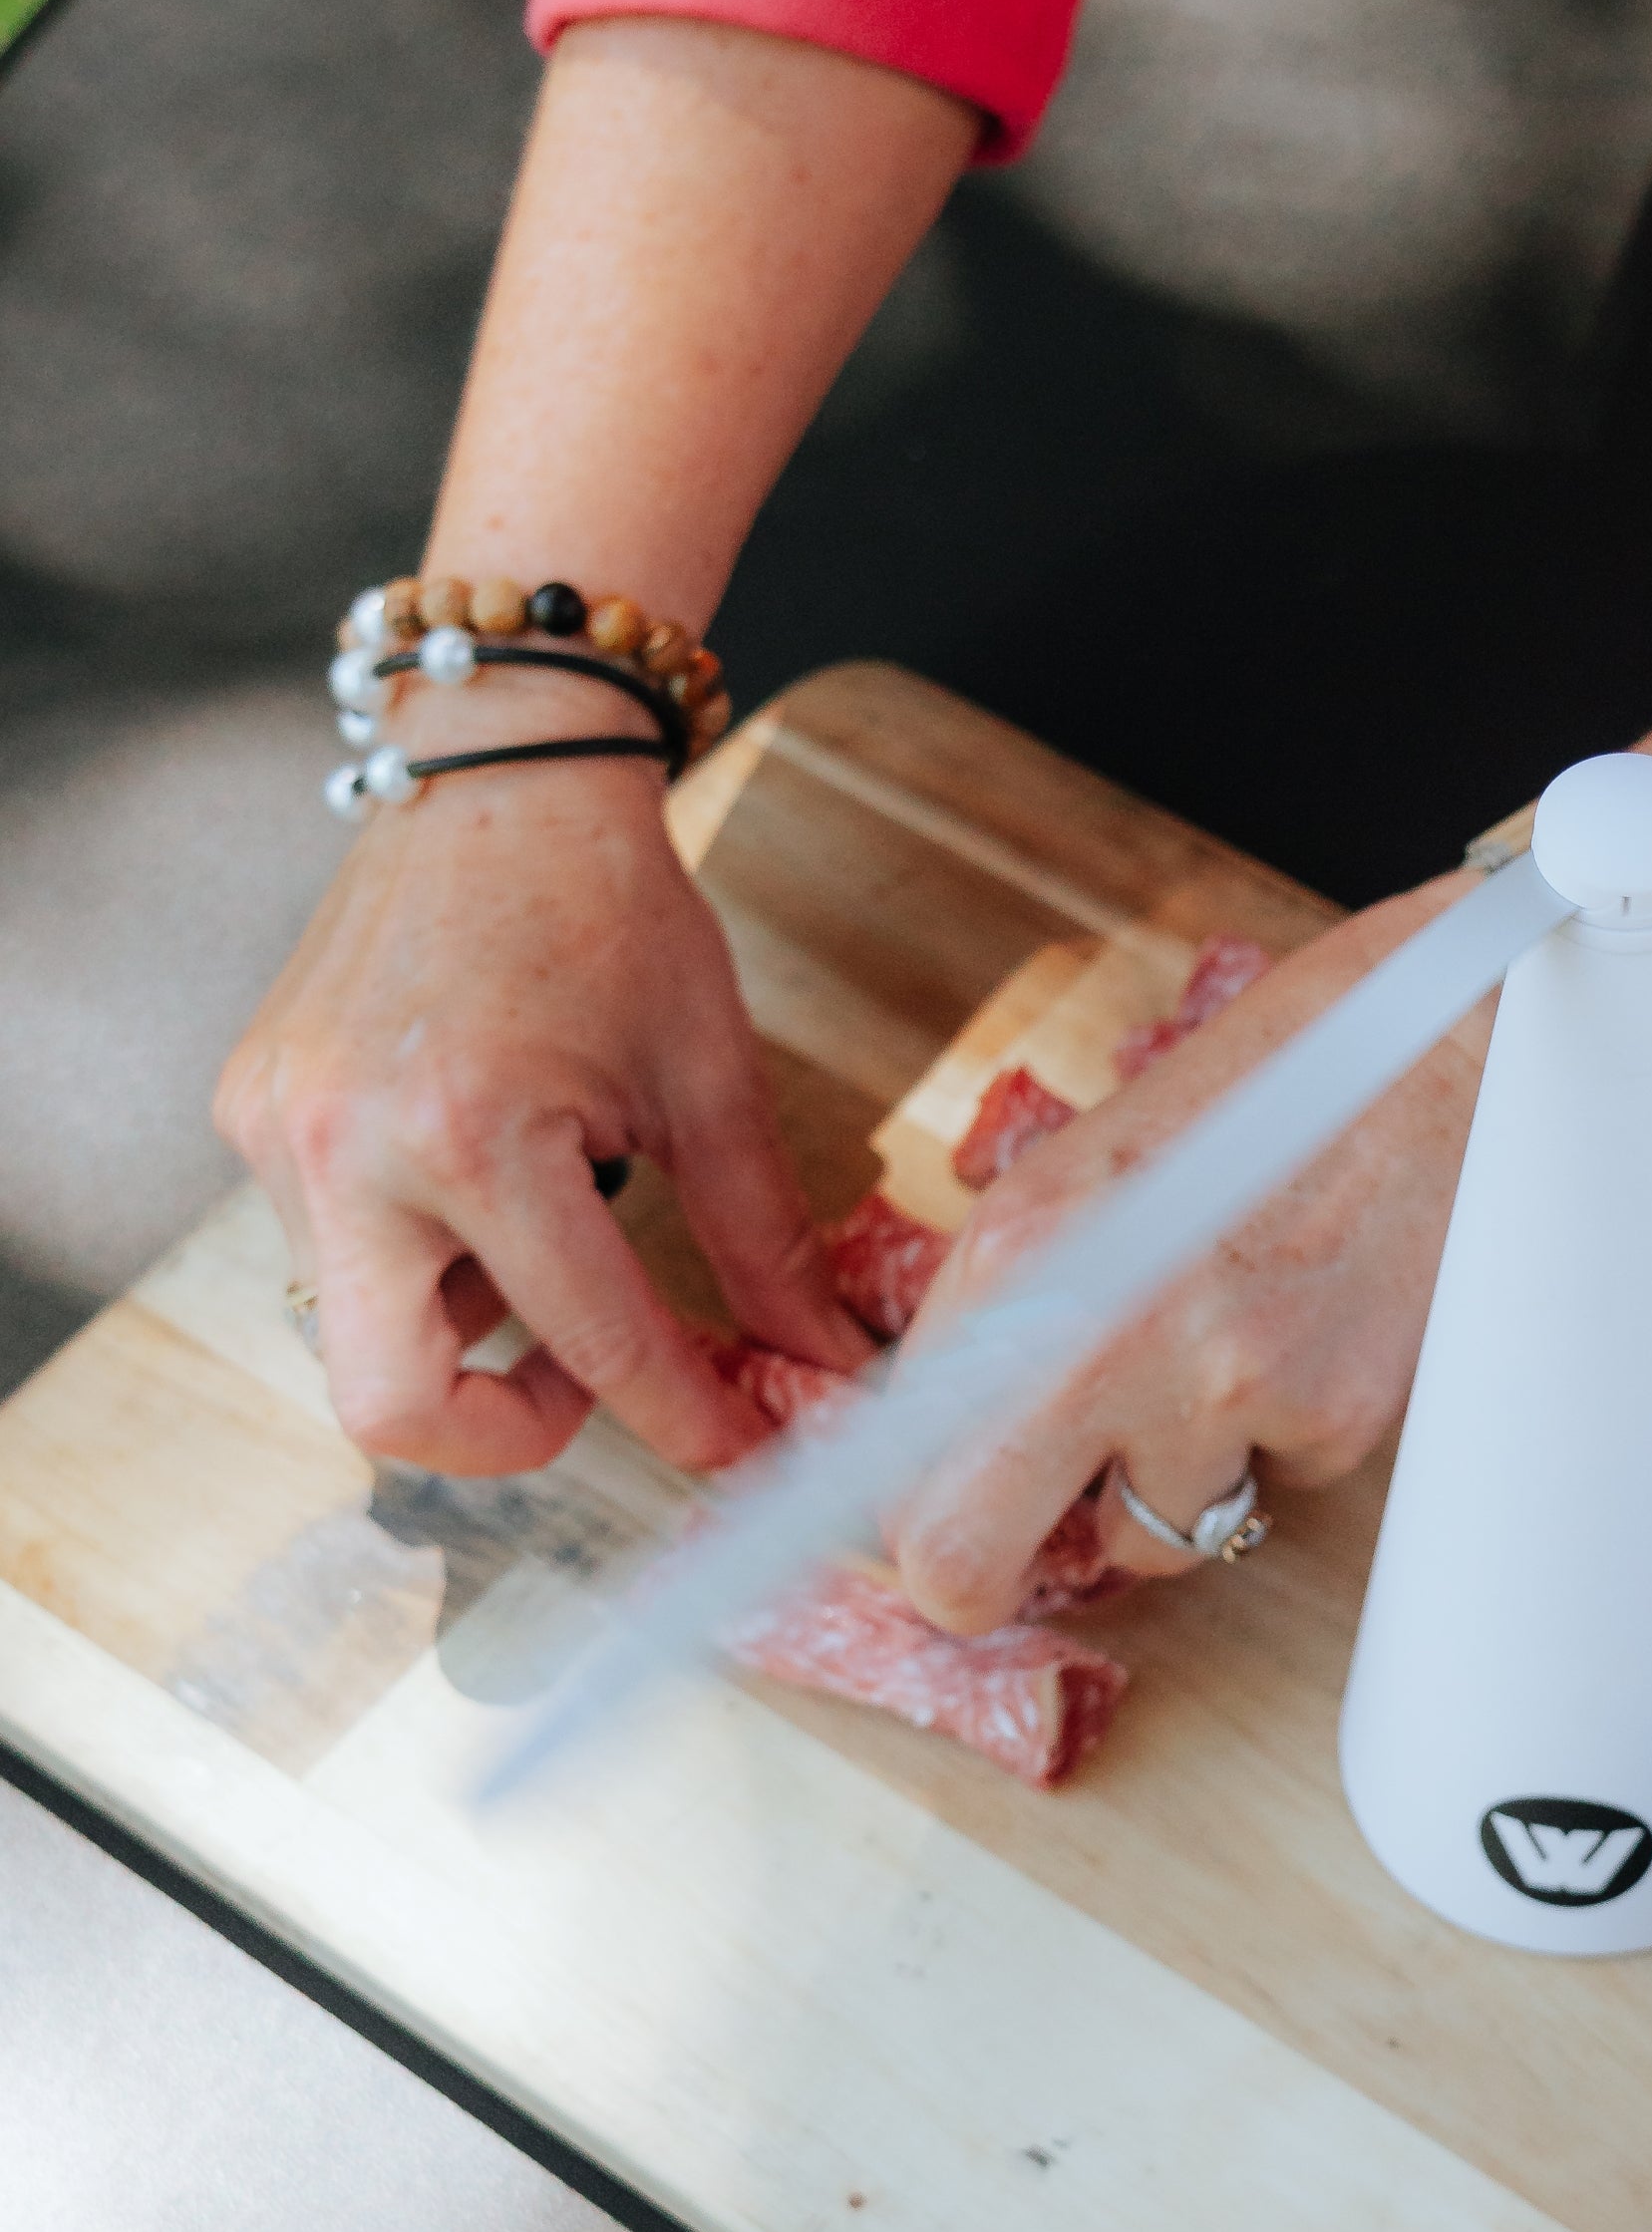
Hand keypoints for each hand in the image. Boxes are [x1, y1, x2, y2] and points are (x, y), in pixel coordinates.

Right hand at [217, 745, 866, 1478]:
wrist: (494, 777)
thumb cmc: (611, 911)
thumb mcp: (708, 1078)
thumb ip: (763, 1239)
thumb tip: (819, 1363)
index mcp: (475, 1135)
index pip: (588, 1342)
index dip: (676, 1418)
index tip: (732, 1454)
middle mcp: (348, 1148)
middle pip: (390, 1408)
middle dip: (500, 1433)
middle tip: (579, 1383)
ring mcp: (278, 1133)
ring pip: (359, 1326)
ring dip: (460, 1317)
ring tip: (539, 1214)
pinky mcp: (252, 1113)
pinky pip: (331, 1243)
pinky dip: (414, 1247)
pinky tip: (475, 1161)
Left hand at [884, 881, 1484, 1628]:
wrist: (1440, 1047)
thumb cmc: (1268, 1092)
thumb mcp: (1086, 1177)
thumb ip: (1010, 1311)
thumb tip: (949, 1439)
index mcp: (1016, 1257)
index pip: (899, 1477)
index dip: (911, 1529)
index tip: (928, 1538)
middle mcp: (1099, 1331)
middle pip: (967, 1558)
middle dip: (980, 1581)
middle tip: (1014, 1560)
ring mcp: (1219, 1384)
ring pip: (1155, 1535)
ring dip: (1176, 1482)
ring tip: (1224, 1362)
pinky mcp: (1329, 1416)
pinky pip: (1279, 1483)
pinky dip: (1290, 1434)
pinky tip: (1314, 1332)